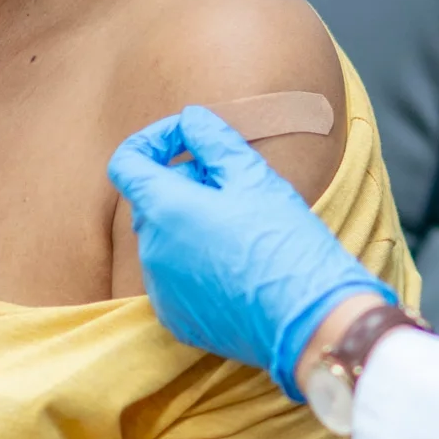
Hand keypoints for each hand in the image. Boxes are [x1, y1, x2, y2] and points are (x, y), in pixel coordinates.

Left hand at [108, 106, 393, 398]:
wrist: (311, 319)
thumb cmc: (286, 242)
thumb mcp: (254, 177)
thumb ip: (213, 139)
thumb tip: (190, 119)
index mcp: (165, 208)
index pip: (127, 161)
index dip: (154, 141)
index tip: (188, 140)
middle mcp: (151, 250)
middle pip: (152, 200)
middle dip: (186, 182)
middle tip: (238, 185)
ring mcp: (160, 288)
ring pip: (166, 238)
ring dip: (193, 223)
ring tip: (244, 229)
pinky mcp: (176, 318)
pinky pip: (175, 277)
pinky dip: (198, 262)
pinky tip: (240, 267)